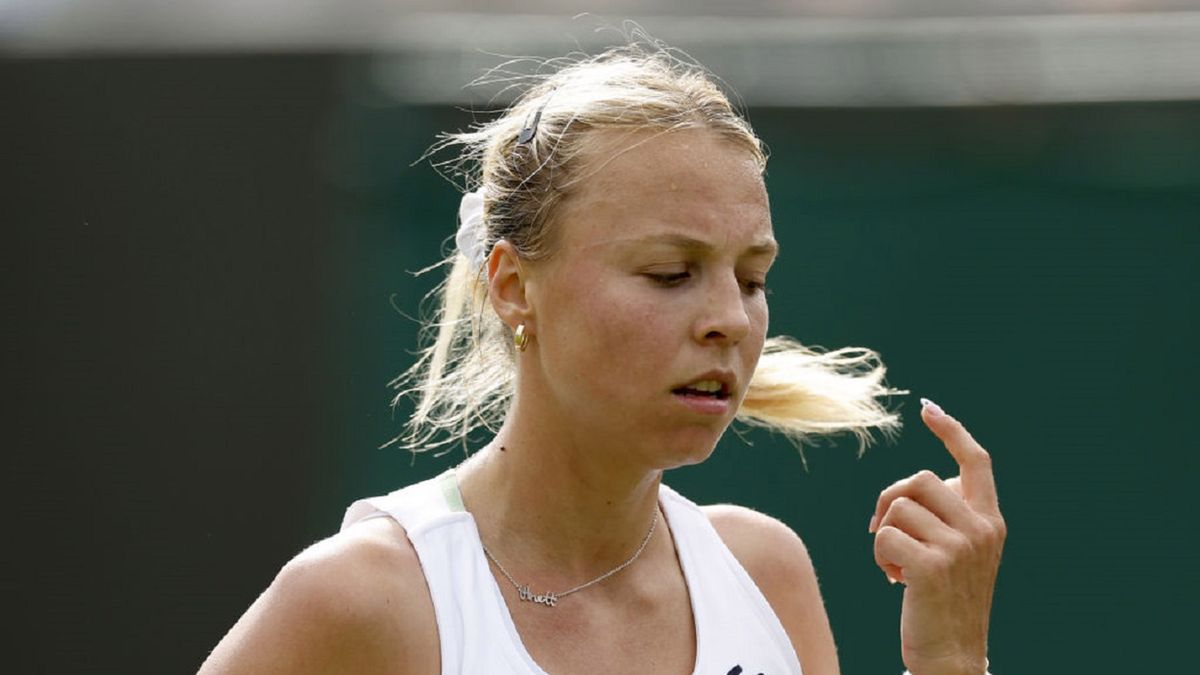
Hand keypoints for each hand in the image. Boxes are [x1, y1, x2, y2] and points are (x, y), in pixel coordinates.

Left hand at [868, 399, 1005, 674]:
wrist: (954, 656)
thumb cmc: (946, 602)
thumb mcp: (961, 555)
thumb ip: (950, 517)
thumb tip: (916, 487)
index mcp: (991, 521)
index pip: (975, 462)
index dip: (951, 431)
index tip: (928, 408)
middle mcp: (981, 529)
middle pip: (919, 478)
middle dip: (890, 500)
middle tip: (883, 530)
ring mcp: (959, 547)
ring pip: (898, 507)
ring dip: (884, 534)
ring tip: (895, 565)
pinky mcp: (932, 566)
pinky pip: (884, 535)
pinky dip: (879, 555)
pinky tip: (893, 580)